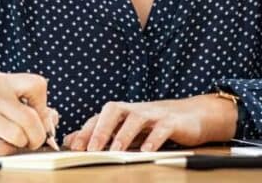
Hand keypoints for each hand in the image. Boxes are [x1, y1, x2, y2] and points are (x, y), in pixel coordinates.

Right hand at [0, 72, 59, 154]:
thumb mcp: (0, 101)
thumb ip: (28, 107)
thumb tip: (52, 119)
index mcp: (1, 81)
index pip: (38, 84)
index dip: (44, 105)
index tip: (38, 115)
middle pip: (31, 117)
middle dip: (38, 136)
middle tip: (33, 141)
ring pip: (19, 135)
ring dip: (21, 145)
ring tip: (14, 143)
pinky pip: (2, 149)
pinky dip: (6, 152)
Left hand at [62, 94, 236, 151]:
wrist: (191, 116)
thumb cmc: (154, 124)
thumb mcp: (126, 129)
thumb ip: (101, 134)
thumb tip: (70, 140)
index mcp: (123, 112)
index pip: (99, 117)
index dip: (85, 130)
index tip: (73, 147)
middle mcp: (136, 109)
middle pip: (114, 110)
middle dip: (101, 128)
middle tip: (90, 148)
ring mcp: (154, 113)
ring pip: (136, 118)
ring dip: (123, 135)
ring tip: (115, 151)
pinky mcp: (172, 121)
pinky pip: (161, 128)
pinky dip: (153, 139)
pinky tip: (146, 152)